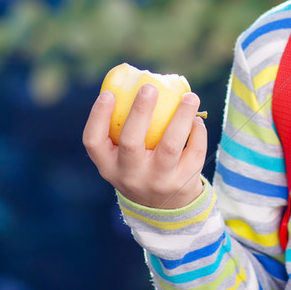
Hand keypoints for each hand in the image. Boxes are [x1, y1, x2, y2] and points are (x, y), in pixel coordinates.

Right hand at [83, 83, 207, 208]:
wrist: (165, 207)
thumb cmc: (141, 166)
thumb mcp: (124, 157)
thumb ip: (126, 129)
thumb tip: (141, 82)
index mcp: (108, 165)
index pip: (93, 142)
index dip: (98, 117)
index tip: (108, 93)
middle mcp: (129, 175)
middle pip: (131, 143)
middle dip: (141, 112)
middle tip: (150, 87)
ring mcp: (157, 180)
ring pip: (170, 146)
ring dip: (181, 117)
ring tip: (190, 97)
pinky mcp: (183, 181)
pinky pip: (194, 151)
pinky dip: (197, 131)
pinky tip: (195, 120)